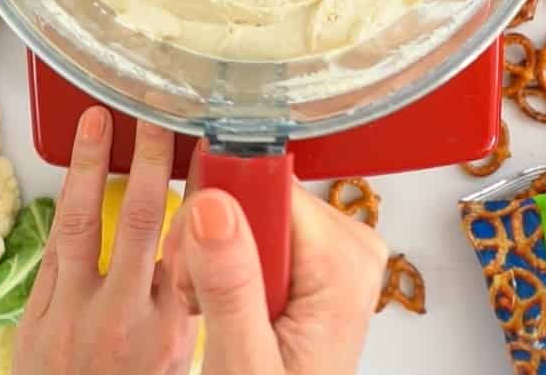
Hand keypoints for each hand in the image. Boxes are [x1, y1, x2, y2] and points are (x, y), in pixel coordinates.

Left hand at [15, 107, 198, 374]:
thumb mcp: (174, 357)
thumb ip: (181, 299)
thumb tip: (191, 240)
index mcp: (166, 328)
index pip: (187, 243)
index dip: (196, 192)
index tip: (206, 151)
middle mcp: (120, 314)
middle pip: (138, 218)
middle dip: (148, 159)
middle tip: (155, 116)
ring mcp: (72, 311)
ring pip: (81, 221)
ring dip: (88, 164)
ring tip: (96, 121)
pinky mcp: (37, 314)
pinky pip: (52, 249)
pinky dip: (63, 208)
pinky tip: (70, 177)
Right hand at [168, 182, 387, 374]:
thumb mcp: (245, 360)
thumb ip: (231, 284)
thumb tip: (214, 206)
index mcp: (344, 263)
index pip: (269, 188)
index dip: (219, 215)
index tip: (196, 260)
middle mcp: (349, 246)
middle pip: (256, 195)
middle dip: (211, 240)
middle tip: (200, 297)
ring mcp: (333, 248)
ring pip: (248, 208)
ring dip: (213, 254)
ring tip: (212, 306)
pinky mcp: (313, 254)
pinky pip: (255, 226)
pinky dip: (227, 260)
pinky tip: (226, 299)